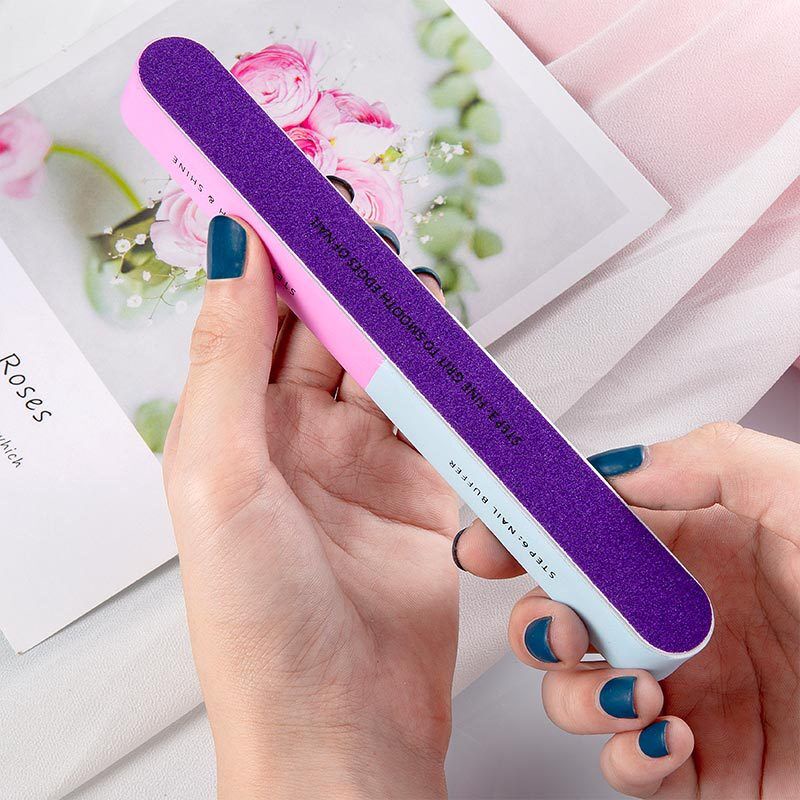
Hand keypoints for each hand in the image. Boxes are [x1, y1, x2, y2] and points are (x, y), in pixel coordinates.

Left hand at [163, 216, 459, 798]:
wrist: (342, 724)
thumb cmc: (260, 623)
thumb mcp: (218, 476)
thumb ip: (227, 360)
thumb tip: (232, 256)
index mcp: (238, 434)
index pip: (255, 320)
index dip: (273, 259)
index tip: (291, 202)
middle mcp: (299, 443)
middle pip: (325, 333)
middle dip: (344, 281)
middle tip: (364, 229)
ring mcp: (366, 464)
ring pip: (386, 365)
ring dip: (398, 323)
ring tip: (410, 280)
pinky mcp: (425, 490)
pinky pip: (439, 414)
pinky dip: (447, 379)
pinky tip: (450, 349)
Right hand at [454, 423, 799, 797]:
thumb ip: (716, 457)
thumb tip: (624, 468)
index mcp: (689, 552)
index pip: (583, 534)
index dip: (525, 534)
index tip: (488, 539)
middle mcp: (672, 621)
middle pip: (558, 613)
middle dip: (537, 621)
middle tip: (563, 625)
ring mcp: (679, 692)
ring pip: (572, 692)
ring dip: (580, 694)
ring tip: (640, 690)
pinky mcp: (694, 766)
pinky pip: (624, 767)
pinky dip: (627, 757)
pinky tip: (671, 739)